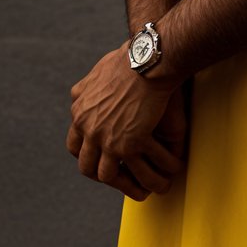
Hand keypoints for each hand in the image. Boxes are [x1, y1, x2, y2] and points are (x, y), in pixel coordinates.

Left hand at [67, 43, 185, 200]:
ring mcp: (107, 139)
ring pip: (114, 177)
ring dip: (134, 187)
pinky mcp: (130, 143)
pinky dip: (157, 175)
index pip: (75, 147)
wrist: (147, 58)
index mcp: (80, 113)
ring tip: (152, 188)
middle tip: (126, 182)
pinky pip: (143, 169)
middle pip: (89, 168)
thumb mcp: (96, 74)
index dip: (89, 158)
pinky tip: (171, 172)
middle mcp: (89, 129)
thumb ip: (86, 90)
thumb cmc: (129, 60)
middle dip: (108, 179)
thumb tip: (79, 95)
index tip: (102, 162)